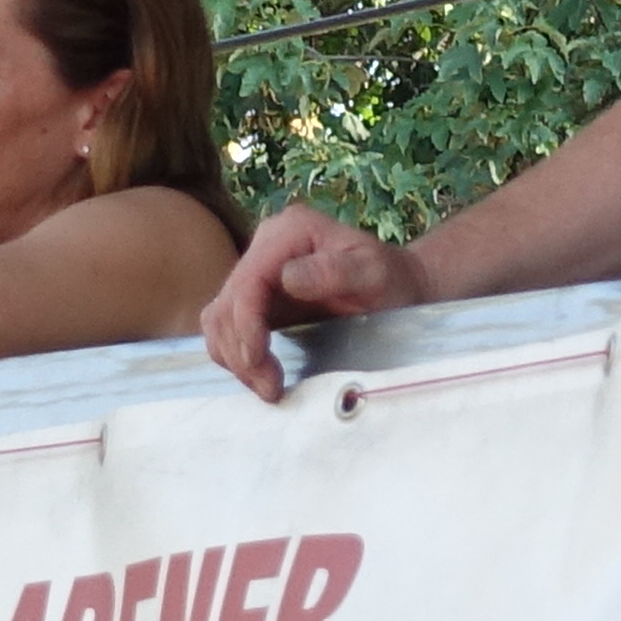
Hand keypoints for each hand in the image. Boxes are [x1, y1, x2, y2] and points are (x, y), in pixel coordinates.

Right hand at [201, 209, 430, 399]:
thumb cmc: (393, 280)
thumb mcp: (375, 274)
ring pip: (220, 318)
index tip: (259, 362)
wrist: (401, 287)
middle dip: (241, 350)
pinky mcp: (258, 299)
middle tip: (270, 388)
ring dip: (235, 356)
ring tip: (267, 386)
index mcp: (288, 232)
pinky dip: (236, 354)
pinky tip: (261, 373)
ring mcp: (258, 272)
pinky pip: (229, 328)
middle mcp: (266, 246)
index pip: (248, 280)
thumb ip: (337, 272)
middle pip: (227, 303)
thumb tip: (287, 278)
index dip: (246, 324)